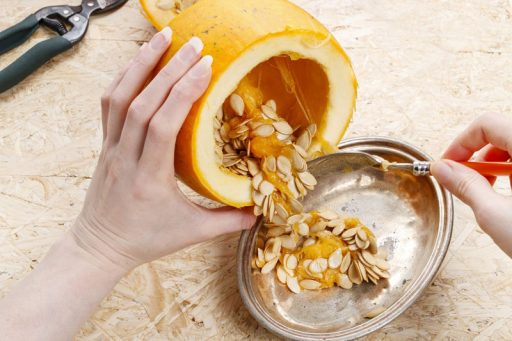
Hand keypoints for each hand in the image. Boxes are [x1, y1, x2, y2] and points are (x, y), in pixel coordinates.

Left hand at [71, 27, 254, 271]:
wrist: (100, 246)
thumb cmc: (146, 239)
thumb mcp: (192, 233)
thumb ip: (228, 221)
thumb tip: (261, 211)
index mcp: (149, 177)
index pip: (163, 125)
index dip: (183, 93)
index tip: (205, 68)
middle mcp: (125, 157)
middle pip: (142, 102)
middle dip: (169, 68)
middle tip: (193, 44)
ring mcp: (111, 147)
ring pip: (119, 96)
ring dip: (141, 63)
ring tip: (163, 38)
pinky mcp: (105, 143)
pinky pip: (110, 103)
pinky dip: (124, 77)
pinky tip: (139, 61)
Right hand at [430, 113, 511, 256]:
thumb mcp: (496, 215)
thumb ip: (466, 186)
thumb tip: (442, 169)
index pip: (488, 124)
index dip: (462, 142)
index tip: (448, 164)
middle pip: (503, 132)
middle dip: (477, 155)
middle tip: (465, 181)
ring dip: (496, 163)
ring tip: (489, 192)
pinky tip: (511, 196)